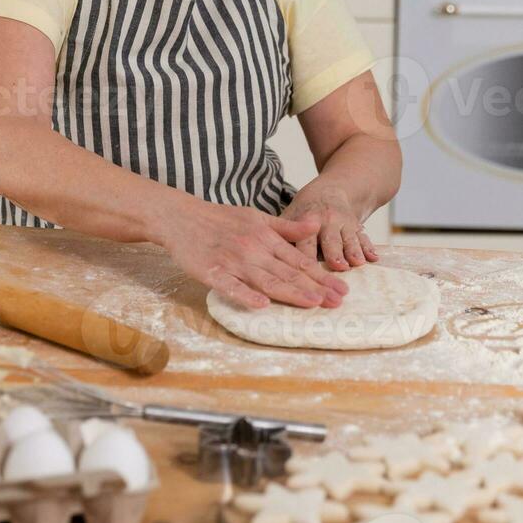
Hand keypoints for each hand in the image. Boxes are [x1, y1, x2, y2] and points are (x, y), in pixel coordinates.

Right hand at [156, 197, 346, 309]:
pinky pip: (231, 286)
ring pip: (266, 280)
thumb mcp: (256, 217)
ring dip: (291, 293)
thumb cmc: (220, 219)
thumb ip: (286, 227)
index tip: (341, 289)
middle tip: (337, 302)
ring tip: (313, 303)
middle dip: (315, 288)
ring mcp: (233, 261)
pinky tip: (261, 305)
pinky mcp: (211, 272)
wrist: (180, 217)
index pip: (298, 261)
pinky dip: (246, 295)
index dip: (321, 276)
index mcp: (265, 237)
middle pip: (288, 273)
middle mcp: (253, 249)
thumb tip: (316, 223)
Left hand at [281, 185, 378, 270]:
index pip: (305, 241)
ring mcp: (345, 224)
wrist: (333, 190)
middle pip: (331, 241)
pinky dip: (369, 248)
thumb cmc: (306, 209)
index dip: (305, 255)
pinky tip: (375, 258)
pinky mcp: (358, 227)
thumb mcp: (291, 213)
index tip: (305, 270)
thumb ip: (282, 231)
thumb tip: (266, 251)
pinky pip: (365, 237)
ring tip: (358, 263)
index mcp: (308, 220)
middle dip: (335, 253)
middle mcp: (327, 221)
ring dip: (354, 251)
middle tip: (338, 266)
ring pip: (350, 240)